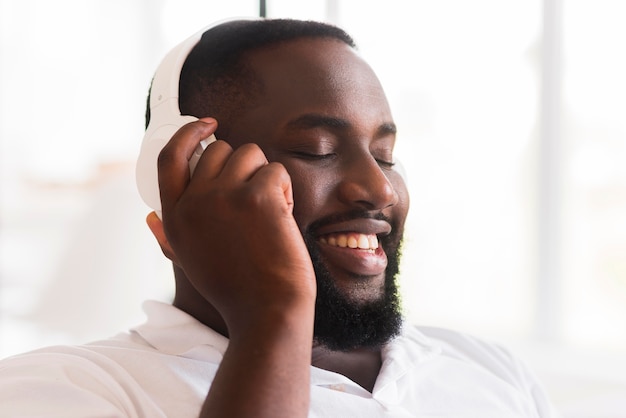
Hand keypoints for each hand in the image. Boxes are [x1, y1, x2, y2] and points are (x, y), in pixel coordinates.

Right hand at [155, 118, 315, 338]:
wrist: (267, 311)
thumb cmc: (235, 289)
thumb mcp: (189, 262)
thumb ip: (167, 236)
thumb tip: (149, 217)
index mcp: (174, 216)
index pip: (168, 158)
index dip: (187, 133)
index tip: (206, 123)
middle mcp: (194, 202)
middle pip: (217, 150)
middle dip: (241, 165)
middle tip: (254, 194)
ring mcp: (225, 196)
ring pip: (249, 154)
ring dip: (264, 175)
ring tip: (269, 209)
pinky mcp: (258, 196)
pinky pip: (275, 170)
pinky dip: (284, 189)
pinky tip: (283, 216)